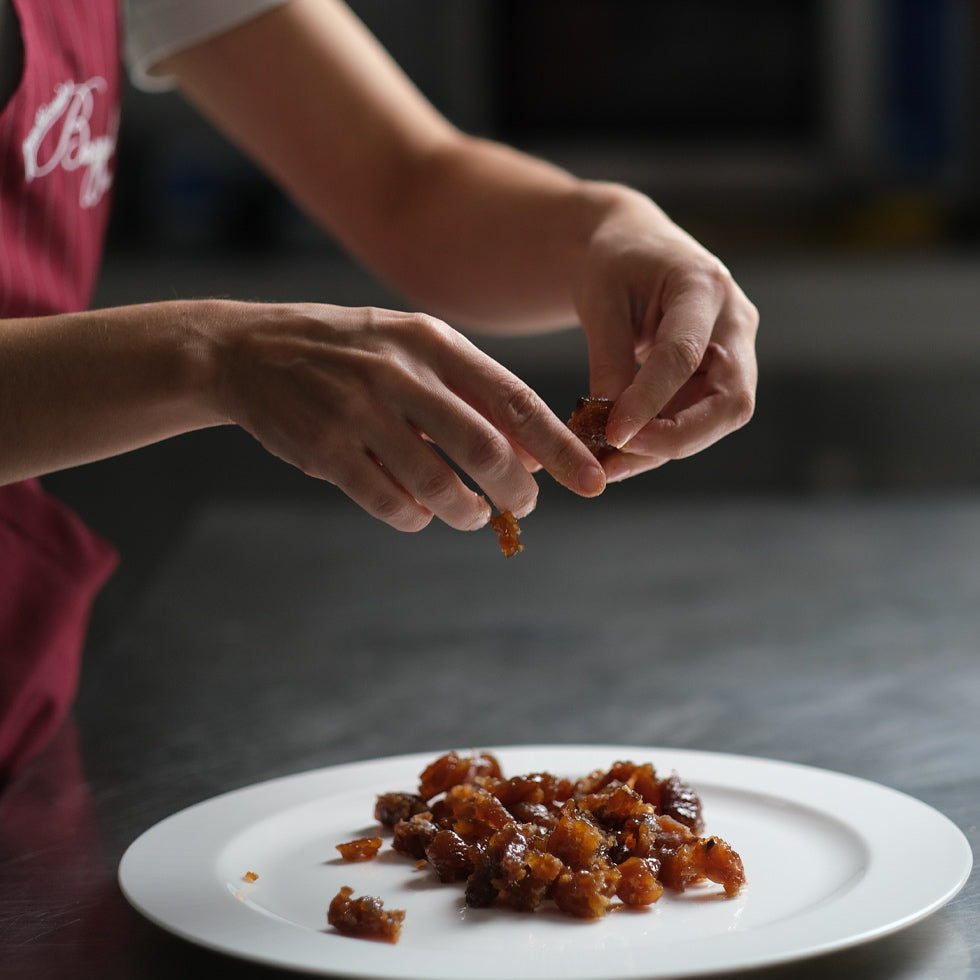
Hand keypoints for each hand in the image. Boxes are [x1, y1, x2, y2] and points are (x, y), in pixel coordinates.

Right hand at [210, 301, 606, 530]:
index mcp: (432, 342)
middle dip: (517, 489)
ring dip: (466, 511)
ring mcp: (358, 411)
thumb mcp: (412, 350)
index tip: (592, 481)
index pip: (513, 399)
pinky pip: (388, 502)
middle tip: (524, 504)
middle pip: (484, 448)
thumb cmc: (348, 352)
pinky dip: (414, 518)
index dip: (559, 447)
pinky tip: (420, 514)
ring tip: (473, 514)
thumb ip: (470, 395)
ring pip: (438, 484)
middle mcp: (399, 372)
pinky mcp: (325, 449)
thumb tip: (533, 452)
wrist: (249, 351)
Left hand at [575, 188, 757, 481]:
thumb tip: (610, 426)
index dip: (650, 400)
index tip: (613, 435)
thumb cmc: (615, 264)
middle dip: (676, 438)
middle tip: (618, 459)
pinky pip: (696, 418)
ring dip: (663, 448)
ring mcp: (735, 351)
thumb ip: (608, 360)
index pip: (684, 354)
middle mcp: (734, 321)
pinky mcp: (720, 376)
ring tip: (609, 466)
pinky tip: (619, 455)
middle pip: (730, 400)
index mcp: (703, 285)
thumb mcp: (600, 301)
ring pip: (715, 419)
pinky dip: (659, 441)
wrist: (634, 248)